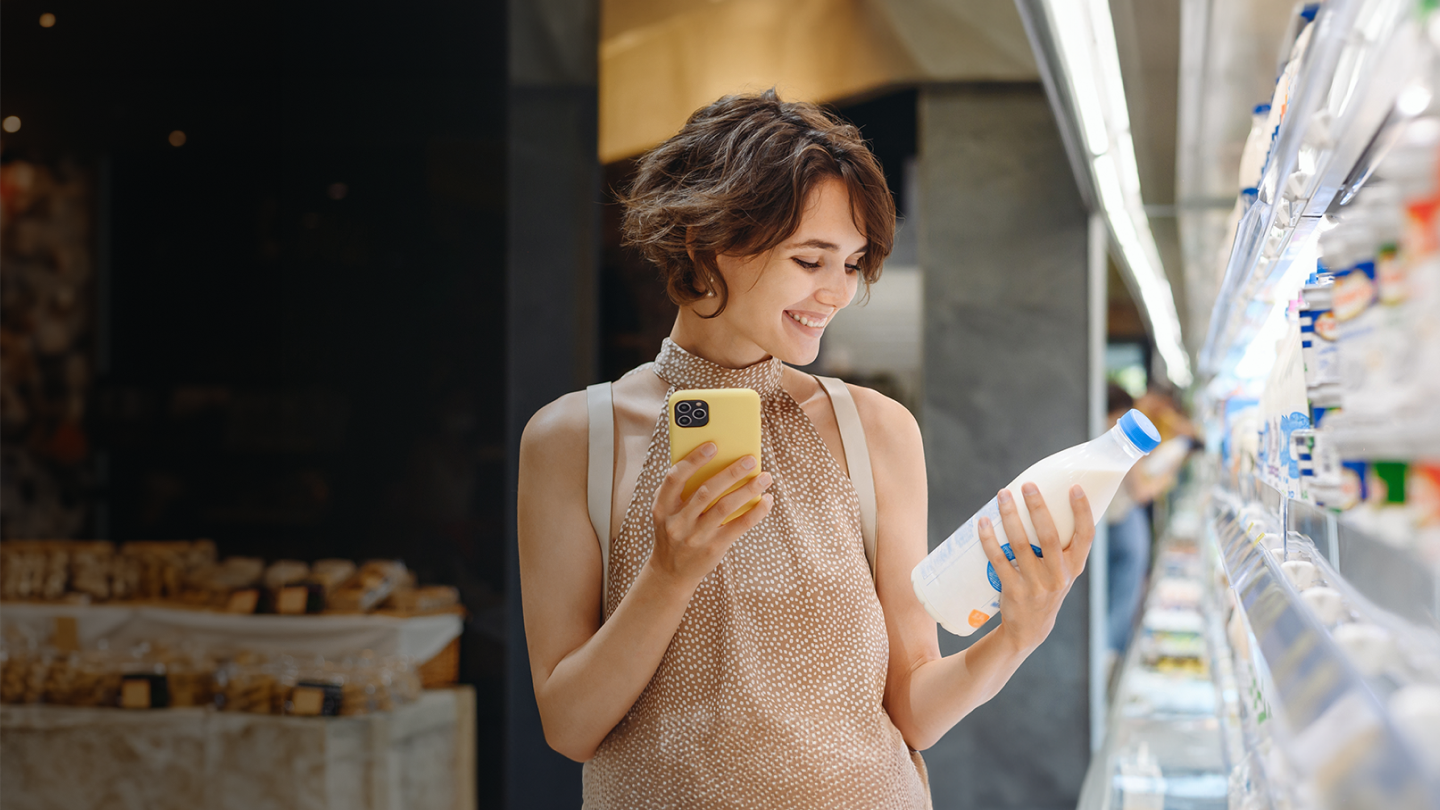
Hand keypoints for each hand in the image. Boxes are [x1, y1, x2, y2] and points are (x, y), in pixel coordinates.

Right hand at [647, 442, 773, 588]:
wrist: (670, 572)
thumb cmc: (674, 530)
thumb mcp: (667, 511)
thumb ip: (682, 489)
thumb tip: (716, 461)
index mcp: (662, 507)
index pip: (675, 478)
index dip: (693, 460)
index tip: (713, 445)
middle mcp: (677, 522)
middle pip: (706, 492)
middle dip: (731, 473)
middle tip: (751, 459)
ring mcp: (695, 537)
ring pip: (725, 507)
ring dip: (748, 489)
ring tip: (765, 477)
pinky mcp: (713, 548)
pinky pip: (739, 526)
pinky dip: (756, 511)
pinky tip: (766, 500)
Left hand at [977, 483, 1094, 653]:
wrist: (1029, 630)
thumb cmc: (1045, 588)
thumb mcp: (1061, 571)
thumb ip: (1058, 546)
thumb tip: (1041, 503)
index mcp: (1075, 567)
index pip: (1086, 536)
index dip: (1083, 511)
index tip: (1075, 487)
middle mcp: (1059, 576)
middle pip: (1050, 536)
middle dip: (1038, 508)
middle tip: (1027, 485)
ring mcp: (1036, 585)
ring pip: (1021, 545)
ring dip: (1010, 517)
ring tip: (1003, 495)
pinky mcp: (1014, 591)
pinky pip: (999, 560)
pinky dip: (989, 539)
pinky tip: (983, 523)